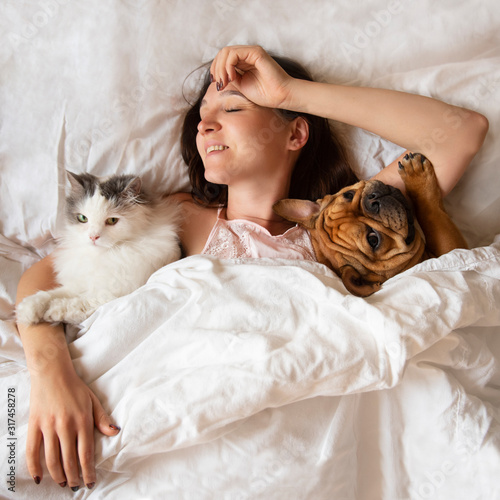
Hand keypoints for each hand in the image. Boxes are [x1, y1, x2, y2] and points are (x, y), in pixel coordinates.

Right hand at [27, 370, 118, 490]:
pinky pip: (32, 451)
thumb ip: (102, 419)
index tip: (90, 482)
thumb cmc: (75, 387)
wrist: (52, 372)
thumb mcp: (93, 401)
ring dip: (58, 475)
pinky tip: (39, 478)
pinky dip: (34, 467)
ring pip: (52, 459)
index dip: (88, 471)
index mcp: (82, 420)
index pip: (86, 453)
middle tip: (76, 486)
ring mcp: (49, 426)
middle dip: (74, 477)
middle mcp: (66, 425)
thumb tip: (115, 433)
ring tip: (63, 483)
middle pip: (69, 460)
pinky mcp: (34, 425)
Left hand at [210, 45, 293, 108]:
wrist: (280, 97)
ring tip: (225, 82)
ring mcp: (251, 52)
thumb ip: (230, 77)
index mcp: (244, 61)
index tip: (218, 84)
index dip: (215, 69)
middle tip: (220, 84)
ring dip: (221, 68)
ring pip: (226, 52)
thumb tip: (217, 76)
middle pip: (222, 53)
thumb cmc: (265, 94)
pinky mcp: (255, 53)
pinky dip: (228, 66)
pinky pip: (234, 54)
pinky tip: (232, 77)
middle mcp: (247, 54)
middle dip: (216, 69)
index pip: (223, 58)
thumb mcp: (241, 86)